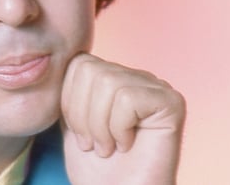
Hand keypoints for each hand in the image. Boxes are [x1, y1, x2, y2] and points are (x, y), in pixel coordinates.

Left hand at [60, 53, 185, 184]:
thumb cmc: (96, 169)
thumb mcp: (71, 121)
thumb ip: (69, 89)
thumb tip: (56, 59)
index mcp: (115, 77)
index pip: (79, 62)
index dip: (70, 101)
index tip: (81, 134)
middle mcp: (138, 77)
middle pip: (90, 69)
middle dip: (82, 114)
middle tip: (95, 144)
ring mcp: (157, 87)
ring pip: (107, 82)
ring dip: (99, 125)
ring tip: (109, 146)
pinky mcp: (172, 102)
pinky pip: (128, 98)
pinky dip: (119, 128)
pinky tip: (128, 145)